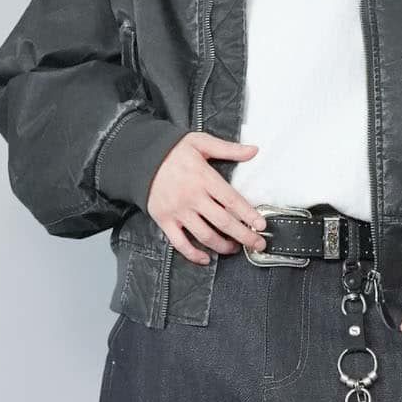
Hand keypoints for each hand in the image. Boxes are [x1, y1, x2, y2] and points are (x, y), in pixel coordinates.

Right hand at [145, 132, 268, 262]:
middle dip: (244, 236)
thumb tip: (254, 150)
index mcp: (204, 178)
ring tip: (235, 249)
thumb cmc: (173, 150)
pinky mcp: (164, 220)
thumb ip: (228, 149)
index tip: (261, 225)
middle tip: (258, 244)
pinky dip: (194, 254)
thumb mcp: (201, 142)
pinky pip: (180, 243)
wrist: (140, 158)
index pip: (232, 200)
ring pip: (205, 235)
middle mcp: (192, 197)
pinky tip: (207, 259)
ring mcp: (178, 211)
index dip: (248, 214)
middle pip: (223, 222)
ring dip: (223, 246)